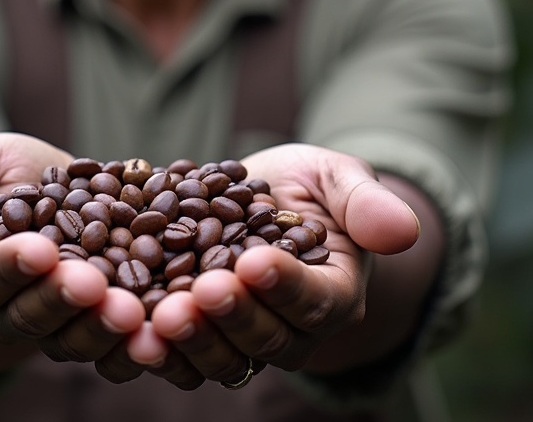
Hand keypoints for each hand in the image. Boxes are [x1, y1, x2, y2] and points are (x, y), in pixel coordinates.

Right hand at [0, 133, 146, 372]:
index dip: (12, 267)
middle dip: (64, 301)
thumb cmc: (2, 172)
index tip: (40, 251)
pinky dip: (138, 340)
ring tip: (134, 311)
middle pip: (33, 316)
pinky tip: (162, 327)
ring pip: (74, 337)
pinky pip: (116, 340)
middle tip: (96, 286)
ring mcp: (57, 319)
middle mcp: (9, 307)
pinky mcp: (99, 319)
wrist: (48, 190)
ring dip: (104, 328)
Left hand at [138, 144, 420, 388]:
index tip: (253, 260)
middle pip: (266, 338)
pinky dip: (157, 345)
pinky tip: (129, 325)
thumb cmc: (310, 185)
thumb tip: (403, 230)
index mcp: (334, 292)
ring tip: (158, 314)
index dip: (285, 285)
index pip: (314, 300)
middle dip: (231, 316)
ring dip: (191, 339)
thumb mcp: (337, 176)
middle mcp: (293, 329)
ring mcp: (246, 338)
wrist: (267, 199)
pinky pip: (183, 352)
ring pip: (223, 357)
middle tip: (199, 290)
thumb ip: (364, 201)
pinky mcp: (202, 332)